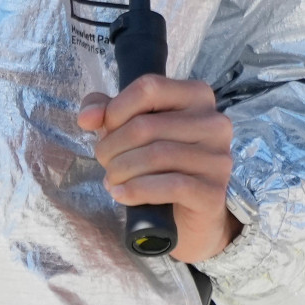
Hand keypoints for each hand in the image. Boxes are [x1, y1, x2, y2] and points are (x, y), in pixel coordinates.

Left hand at [78, 74, 239, 262]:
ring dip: (121, 170)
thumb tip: (87, 117)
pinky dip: (137, 190)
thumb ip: (107, 111)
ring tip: (111, 180)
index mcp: (197, 96)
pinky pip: (170, 185)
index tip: (105, 129)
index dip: (117, 109)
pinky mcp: (213, 191)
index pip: (149, 87)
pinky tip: (122, 194)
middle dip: (113, 146)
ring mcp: (217, 157)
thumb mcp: (132, 128)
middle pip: (147, 125)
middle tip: (104, 162)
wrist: (188, 217)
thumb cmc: (160, 165)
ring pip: (156, 155)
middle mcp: (214, 122)